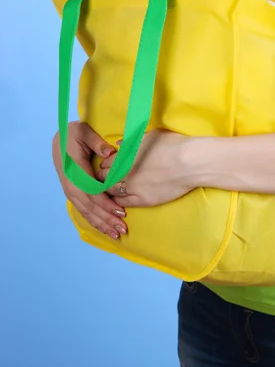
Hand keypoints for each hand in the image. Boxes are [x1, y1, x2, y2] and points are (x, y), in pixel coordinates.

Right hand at [52, 121, 127, 238]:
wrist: (60, 138)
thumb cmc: (73, 134)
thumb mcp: (83, 132)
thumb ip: (96, 142)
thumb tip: (109, 153)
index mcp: (75, 171)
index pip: (92, 192)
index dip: (106, 204)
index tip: (121, 212)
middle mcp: (71, 185)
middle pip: (90, 207)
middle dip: (107, 219)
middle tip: (123, 229)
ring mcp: (71, 191)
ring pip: (86, 212)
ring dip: (102, 224)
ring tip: (116, 235)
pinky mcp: (73, 194)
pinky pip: (83, 211)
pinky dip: (95, 221)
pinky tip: (105, 230)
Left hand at [96, 130, 194, 207]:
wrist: (189, 162)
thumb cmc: (172, 145)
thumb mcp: (149, 136)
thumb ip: (131, 141)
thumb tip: (119, 144)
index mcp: (124, 155)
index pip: (106, 162)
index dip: (105, 165)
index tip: (107, 166)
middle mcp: (124, 172)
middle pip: (105, 177)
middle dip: (103, 177)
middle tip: (106, 178)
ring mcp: (132, 187)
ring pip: (112, 191)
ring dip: (109, 190)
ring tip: (112, 189)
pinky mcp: (143, 200)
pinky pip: (123, 202)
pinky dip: (118, 201)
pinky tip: (118, 200)